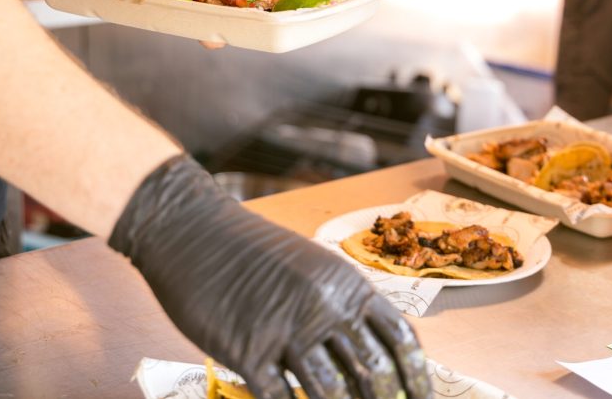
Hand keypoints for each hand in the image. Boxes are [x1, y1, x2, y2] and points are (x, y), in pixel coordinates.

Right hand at [109, 155, 430, 398]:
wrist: (193, 230)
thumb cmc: (249, 249)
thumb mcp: (307, 266)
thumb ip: (337, 304)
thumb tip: (365, 351)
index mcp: (343, 282)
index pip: (399, 339)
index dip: (417, 380)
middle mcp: (323, 306)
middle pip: (372, 375)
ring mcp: (286, 329)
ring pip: (332, 396)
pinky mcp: (248, 351)